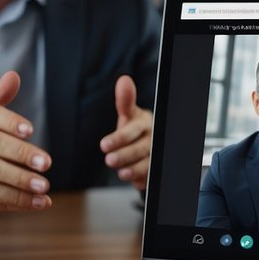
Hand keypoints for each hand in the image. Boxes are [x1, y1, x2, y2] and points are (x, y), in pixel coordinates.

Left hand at [100, 75, 152, 190]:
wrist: (145, 143)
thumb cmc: (135, 128)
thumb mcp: (128, 115)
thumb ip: (124, 101)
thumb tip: (124, 80)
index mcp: (145, 123)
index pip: (133, 130)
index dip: (119, 138)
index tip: (103, 145)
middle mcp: (152, 139)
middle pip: (140, 149)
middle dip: (124, 155)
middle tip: (109, 160)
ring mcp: (154, 156)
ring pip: (147, 164)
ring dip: (133, 169)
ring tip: (120, 172)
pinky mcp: (154, 170)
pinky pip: (148, 177)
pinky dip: (140, 179)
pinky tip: (132, 178)